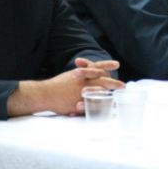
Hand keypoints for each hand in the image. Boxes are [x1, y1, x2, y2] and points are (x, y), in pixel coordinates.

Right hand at [7, 58, 123, 116]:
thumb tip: (85, 77)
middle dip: (114, 82)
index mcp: (80, 72)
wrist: (44, 93)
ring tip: (120, 94)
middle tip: (123, 85)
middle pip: (102, 78)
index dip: (107, 64)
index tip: (117, 64)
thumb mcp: (68, 77)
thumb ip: (78, 78)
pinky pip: (92, 101)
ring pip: (100, 89)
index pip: (96, 66)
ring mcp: (81, 90)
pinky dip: (100, 102)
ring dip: (111, 91)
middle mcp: (82, 79)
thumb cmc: (54, 87)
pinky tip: (108, 104)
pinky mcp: (79, 100)